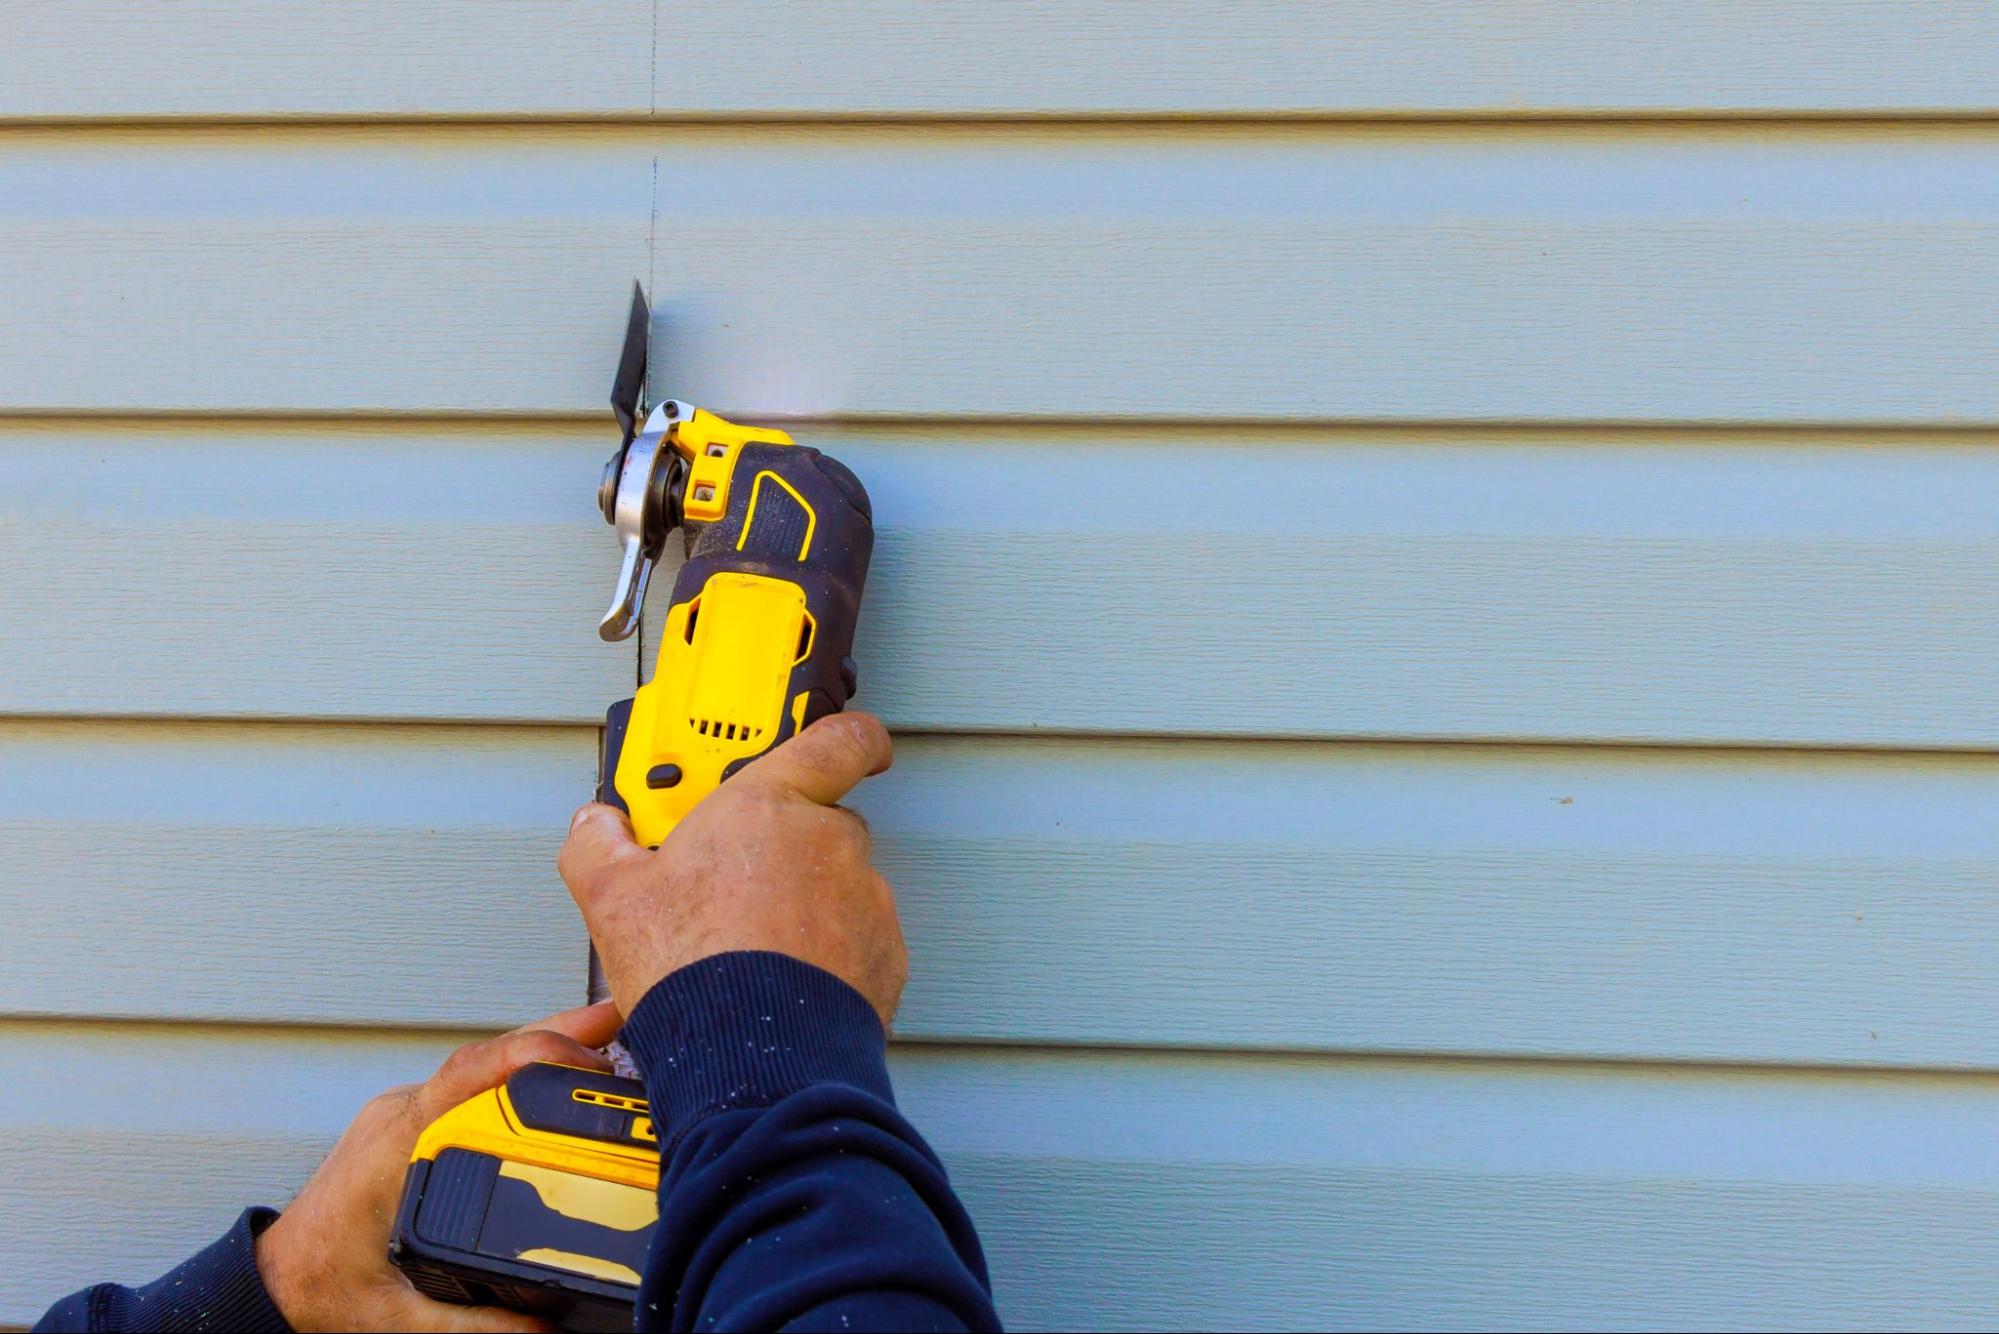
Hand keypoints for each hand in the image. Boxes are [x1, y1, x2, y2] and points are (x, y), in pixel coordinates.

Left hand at [254, 1002, 622, 1331]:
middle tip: (626, 1028)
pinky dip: (524, 1071)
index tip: (586, 1058)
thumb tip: (549, 1326)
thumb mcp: (399, 1322)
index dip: (531, 1055)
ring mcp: (407, 1113)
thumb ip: (476, 1328)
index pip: (465, 1079)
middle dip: (561, 1037)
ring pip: (485, 1062)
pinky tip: (564, 1074)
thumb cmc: (321, 1291)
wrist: (272, 1282)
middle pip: (490, 1057)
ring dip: (546, 1048)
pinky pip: (476, 1082)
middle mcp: (402, 1117)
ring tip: (612, 1040)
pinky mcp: (415, 1120)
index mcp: (395, 1149)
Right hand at [560, 712, 905, 1027]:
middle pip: (818, 823)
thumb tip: (594, 827)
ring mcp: (864, 899)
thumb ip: (598, 846)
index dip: (845, 736)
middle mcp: (828, 841)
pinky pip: (857, 940)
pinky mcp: (884, 955)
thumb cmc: (694, 969)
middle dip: (782, 847)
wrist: (756, 1058)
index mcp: (767, 805)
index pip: (834, 741)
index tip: (847, 741)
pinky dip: (828, 955)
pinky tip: (781, 981)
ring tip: (749, 948)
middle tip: (731, 883)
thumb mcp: (613, 899)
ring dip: (804, 905)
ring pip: (837, 886)